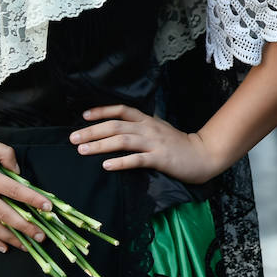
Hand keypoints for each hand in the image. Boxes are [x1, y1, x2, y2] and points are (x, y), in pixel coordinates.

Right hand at [0, 131, 52, 252]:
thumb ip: (3, 153)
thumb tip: (17, 170)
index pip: (15, 190)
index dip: (33, 199)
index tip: (49, 208)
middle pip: (5, 214)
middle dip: (25, 227)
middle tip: (42, 236)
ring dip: (11, 238)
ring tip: (27, 246)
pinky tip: (2, 247)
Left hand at [71, 105, 220, 184]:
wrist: (204, 155)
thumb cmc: (179, 145)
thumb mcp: (159, 130)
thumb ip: (141, 128)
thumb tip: (117, 130)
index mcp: (148, 120)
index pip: (122, 110)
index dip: (102, 111)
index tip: (84, 116)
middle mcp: (149, 128)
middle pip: (116, 126)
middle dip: (92, 131)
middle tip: (73, 138)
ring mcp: (155, 143)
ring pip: (122, 140)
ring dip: (100, 145)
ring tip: (82, 150)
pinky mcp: (160, 159)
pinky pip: (137, 160)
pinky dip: (120, 162)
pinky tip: (106, 166)